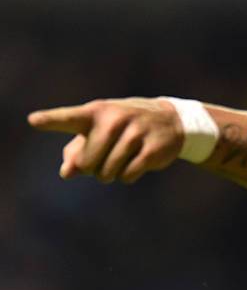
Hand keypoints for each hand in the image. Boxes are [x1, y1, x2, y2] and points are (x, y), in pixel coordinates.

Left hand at [28, 98, 183, 183]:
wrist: (171, 120)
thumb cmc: (124, 127)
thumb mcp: (99, 132)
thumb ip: (76, 151)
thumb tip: (66, 172)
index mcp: (96, 112)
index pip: (69, 117)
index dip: (50, 120)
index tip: (33, 120)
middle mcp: (114, 120)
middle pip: (87, 163)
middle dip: (92, 168)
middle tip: (105, 156)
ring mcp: (135, 133)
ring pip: (108, 172)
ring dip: (111, 174)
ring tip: (121, 159)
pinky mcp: (152, 149)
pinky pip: (128, 176)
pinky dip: (128, 176)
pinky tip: (136, 163)